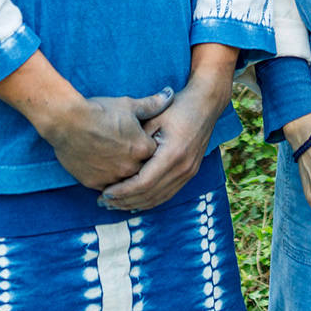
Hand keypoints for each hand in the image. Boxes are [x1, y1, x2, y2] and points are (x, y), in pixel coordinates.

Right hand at [37, 91, 173, 189]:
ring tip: (116, 162)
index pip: (155, 152)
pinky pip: (107, 187)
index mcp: (142, 148)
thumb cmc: (100, 111)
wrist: (68, 121)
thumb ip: (153, 104)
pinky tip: (105, 171)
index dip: (149, 145)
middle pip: (142, 169)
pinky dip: (107, 181)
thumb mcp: (129, 105)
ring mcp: (112, 177)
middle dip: (139, 162)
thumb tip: (170, 94)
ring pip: (125, 181)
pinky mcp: (94, 183)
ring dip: (124, 174)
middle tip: (129, 152)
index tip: (143, 140)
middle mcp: (130, 167)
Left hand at [100, 44, 238, 211]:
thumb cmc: (177, 107)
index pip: (143, 183)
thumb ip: (138, 139)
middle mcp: (182, 168)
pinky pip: (168, 194)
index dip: (123, 191)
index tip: (105, 193)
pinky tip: (135, 202)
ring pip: (159, 198)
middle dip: (125, 201)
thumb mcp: (154, 118)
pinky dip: (150, 201)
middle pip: (150, 195)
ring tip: (116, 205)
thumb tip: (116, 160)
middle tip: (105, 202)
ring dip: (136, 204)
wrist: (205, 105)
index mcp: (172, 154)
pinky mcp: (190, 174)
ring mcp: (188, 173)